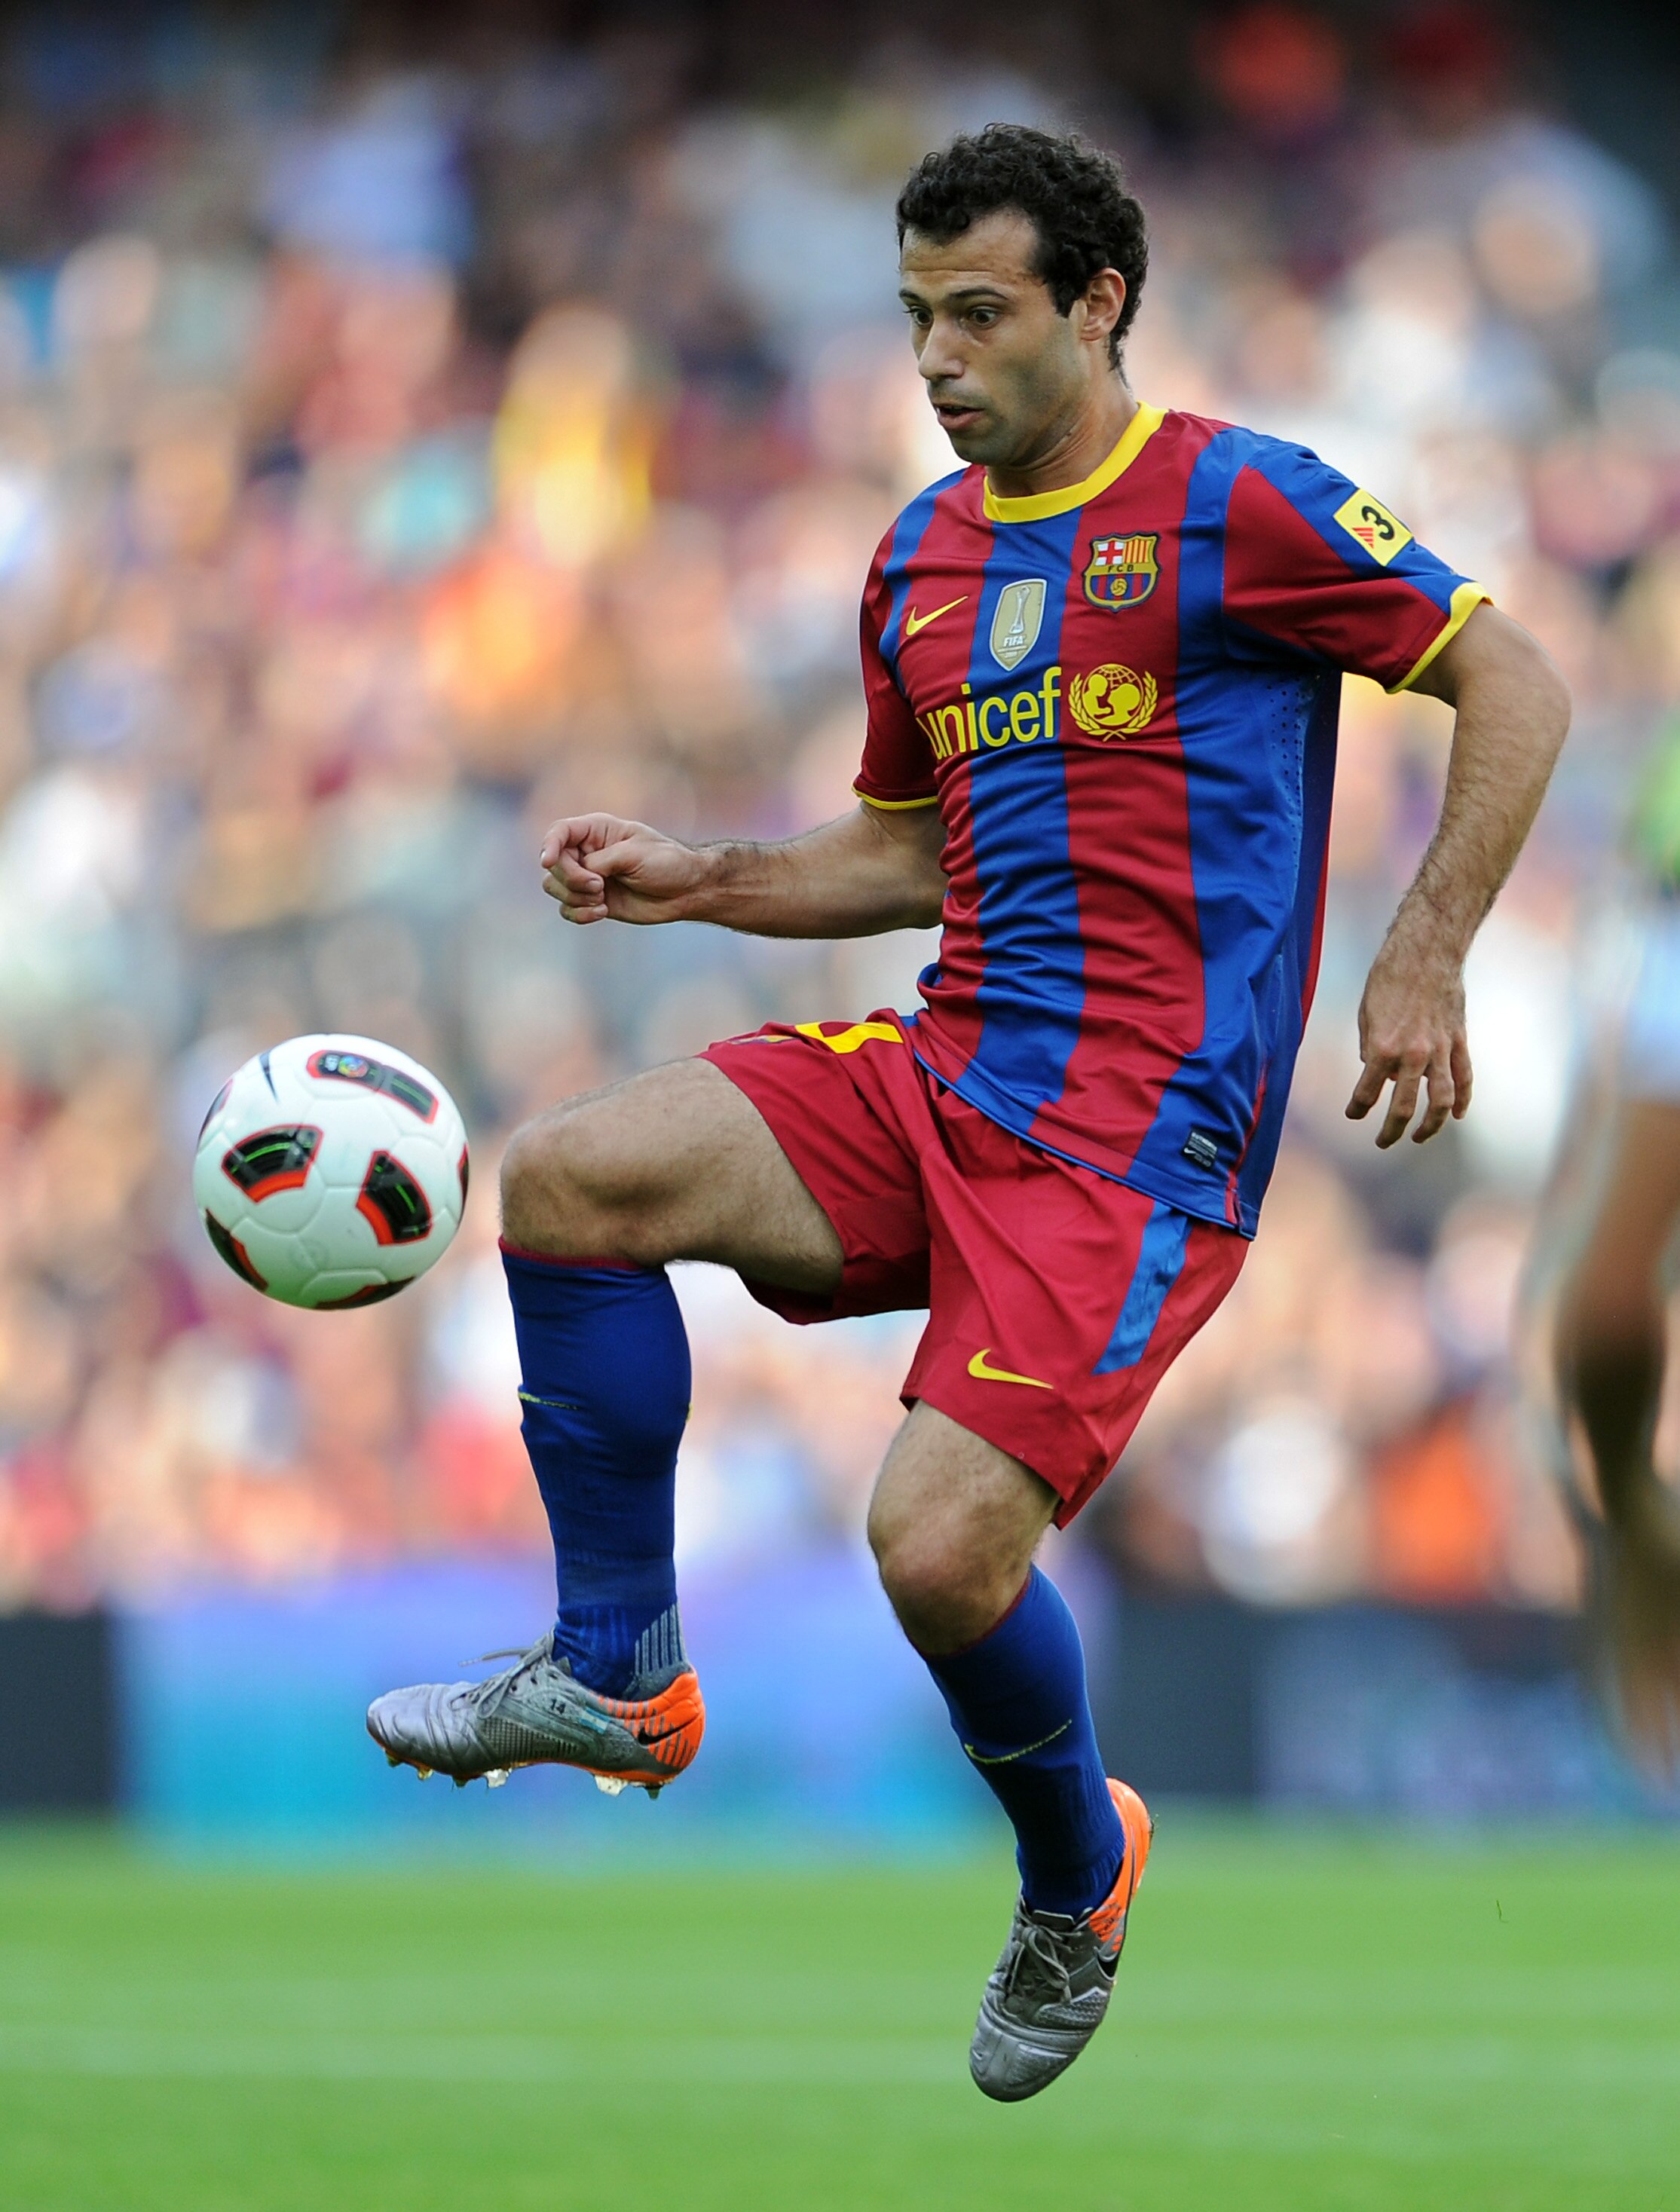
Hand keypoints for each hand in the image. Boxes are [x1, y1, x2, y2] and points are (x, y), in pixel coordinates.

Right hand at [539, 813, 708, 926]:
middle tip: (599, 886)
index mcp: (597, 831)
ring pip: (554, 888)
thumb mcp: (634, 855)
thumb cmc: (667, 863)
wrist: (687, 891)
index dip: (548, 845)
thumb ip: (600, 861)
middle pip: (554, 865)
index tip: (547, 862)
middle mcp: (588, 853)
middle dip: (571, 879)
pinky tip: (602, 912)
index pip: (559, 832)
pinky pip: (567, 909)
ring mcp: (588, 878)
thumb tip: (579, 875)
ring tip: (602, 899)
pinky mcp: (593, 901)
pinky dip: (579, 914)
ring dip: (575, 897)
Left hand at [1345, 909, 1472, 1146]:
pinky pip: (1464, 1077)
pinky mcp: (1459, 1040)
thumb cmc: (1389, 976)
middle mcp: (1412, 1054)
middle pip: (1403, 1107)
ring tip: (1419, 1136)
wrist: (1427, 949)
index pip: (1366, 1092)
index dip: (1357, 1108)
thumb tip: (1375, 1070)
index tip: (1353, 1114)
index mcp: (1382, 1047)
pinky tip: (1455, 1115)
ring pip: (1440, 1101)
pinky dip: (1462, 1100)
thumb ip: (1370, 1046)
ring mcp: (1439, 1050)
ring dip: (1430, 1125)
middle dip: (1390, 1130)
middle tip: (1383, 1142)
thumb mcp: (1366, 1012)